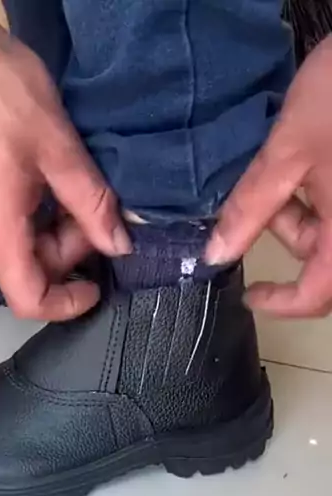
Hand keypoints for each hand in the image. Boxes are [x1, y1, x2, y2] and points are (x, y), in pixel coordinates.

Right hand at [0, 9, 130, 319]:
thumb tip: (118, 245)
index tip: (98, 285)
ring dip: (55, 225)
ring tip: (76, 180)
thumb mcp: (59, 150)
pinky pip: (5, 220)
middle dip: (71, 247)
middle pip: (30, 267)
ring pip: (21, 242)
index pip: (29, 299)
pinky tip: (51, 174)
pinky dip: (36, 209)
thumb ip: (92, 205)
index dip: (67, 304)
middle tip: (99, 205)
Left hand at [206, 35, 331, 317]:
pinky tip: (305, 161)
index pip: (316, 296)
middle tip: (260, 195)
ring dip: (302, 210)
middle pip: (324, 259)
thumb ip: (252, 208)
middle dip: (287, 233)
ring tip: (283, 164)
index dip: (279, 302)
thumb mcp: (289, 153)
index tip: (250, 293)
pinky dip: (320, 195)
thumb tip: (215, 253)